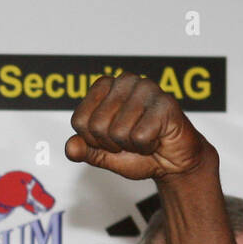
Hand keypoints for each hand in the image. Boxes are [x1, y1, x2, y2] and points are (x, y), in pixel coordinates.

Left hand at [65, 73, 210, 180]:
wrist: (172, 162)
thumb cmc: (138, 153)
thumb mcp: (103, 155)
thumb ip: (84, 150)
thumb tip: (70, 147)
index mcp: (105, 87)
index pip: (78, 120)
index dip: (92, 140)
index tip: (110, 140)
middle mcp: (124, 81)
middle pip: (97, 126)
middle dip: (111, 144)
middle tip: (129, 141)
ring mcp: (146, 88)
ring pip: (118, 132)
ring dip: (130, 145)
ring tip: (144, 138)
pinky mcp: (165, 103)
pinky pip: (139, 136)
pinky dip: (146, 146)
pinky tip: (156, 138)